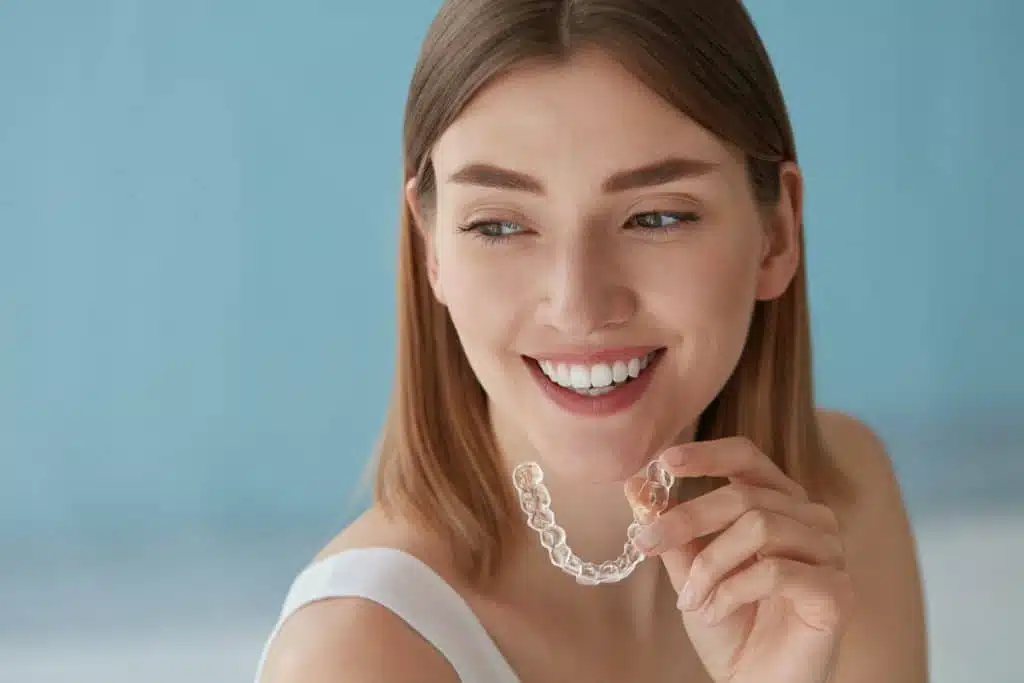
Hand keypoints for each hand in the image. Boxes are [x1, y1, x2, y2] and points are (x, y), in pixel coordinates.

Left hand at [625, 437, 853, 682]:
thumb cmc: (729, 626)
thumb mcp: (689, 571)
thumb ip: (671, 530)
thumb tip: (635, 486)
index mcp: (779, 503)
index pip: (748, 457)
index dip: (708, 453)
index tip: (664, 461)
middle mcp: (811, 519)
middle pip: (745, 495)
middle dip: (687, 518)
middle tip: (646, 542)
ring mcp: (830, 554)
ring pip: (761, 527)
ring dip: (710, 565)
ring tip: (690, 600)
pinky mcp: (837, 592)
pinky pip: (777, 571)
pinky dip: (732, 591)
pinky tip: (715, 612)